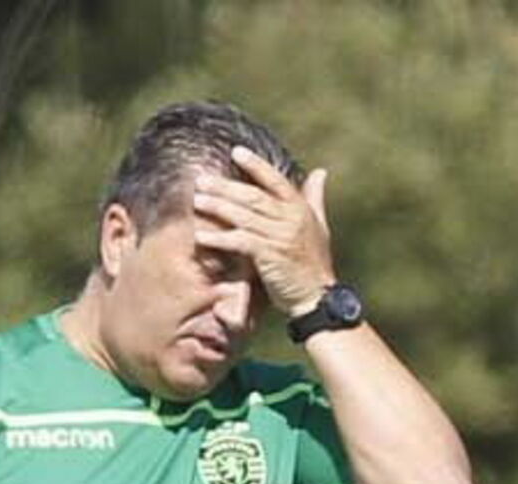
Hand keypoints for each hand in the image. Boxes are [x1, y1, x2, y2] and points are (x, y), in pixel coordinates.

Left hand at [192, 146, 335, 316]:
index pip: (276, 180)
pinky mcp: (270, 256)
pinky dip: (219, 239)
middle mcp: (291, 219)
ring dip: (218, 207)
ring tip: (197, 201)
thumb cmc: (315, 263)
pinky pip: (240, 242)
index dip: (256, 165)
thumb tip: (320, 172)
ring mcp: (280, 237)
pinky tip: (201, 237)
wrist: (318, 297)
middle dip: (225, 187)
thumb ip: (315, 198)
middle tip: (202, 180)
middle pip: (253, 196)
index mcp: (301, 209)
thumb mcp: (320, 227)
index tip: (236, 152)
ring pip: (244, 216)